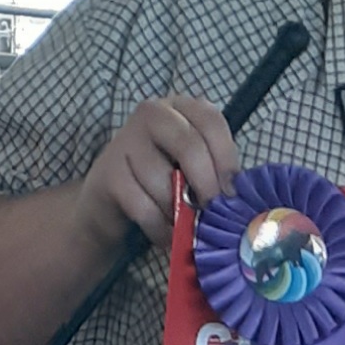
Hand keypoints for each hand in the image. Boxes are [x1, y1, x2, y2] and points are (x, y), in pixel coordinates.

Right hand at [79, 94, 238, 245]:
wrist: (112, 200)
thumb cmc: (163, 181)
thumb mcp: (192, 167)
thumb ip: (214, 171)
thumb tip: (235, 196)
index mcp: (181, 108)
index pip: (211, 121)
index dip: (226, 158)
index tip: (231, 192)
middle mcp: (152, 114)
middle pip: (189, 145)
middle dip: (206, 185)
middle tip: (211, 211)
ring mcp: (126, 139)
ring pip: (164, 180)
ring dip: (179, 212)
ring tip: (185, 226)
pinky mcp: (109, 172)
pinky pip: (143, 206)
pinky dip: (160, 227)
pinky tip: (166, 236)